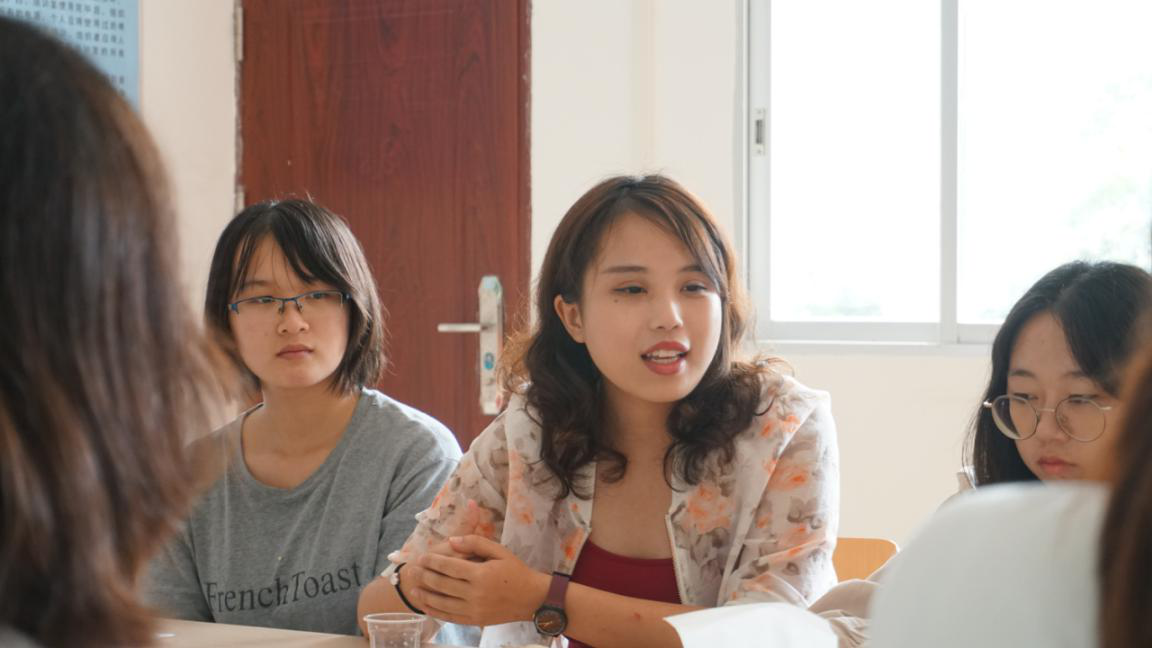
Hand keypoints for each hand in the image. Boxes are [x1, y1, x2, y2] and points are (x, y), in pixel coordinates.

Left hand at [409, 535, 549, 626]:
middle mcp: (475, 593)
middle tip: (413, 571)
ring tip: (415, 590)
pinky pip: (451, 617)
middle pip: (442, 584)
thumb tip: (452, 541)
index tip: (422, 557)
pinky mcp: (475, 621)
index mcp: (480, 574)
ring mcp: (474, 609)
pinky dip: (436, 612)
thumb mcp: (500, 551)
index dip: (433, 561)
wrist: (532, 599)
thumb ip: (475, 542)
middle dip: (426, 576)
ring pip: (443, 603)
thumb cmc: (516, 571)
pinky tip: (427, 606)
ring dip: (426, 596)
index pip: (449, 566)